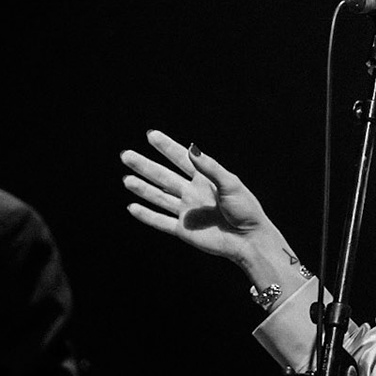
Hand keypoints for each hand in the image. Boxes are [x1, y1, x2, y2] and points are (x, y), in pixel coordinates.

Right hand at [121, 129, 284, 270]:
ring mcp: (186, 212)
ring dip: (142, 188)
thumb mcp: (230, 183)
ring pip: (159, 197)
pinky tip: (132, 207)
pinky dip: (146, 215)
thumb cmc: (245, 209)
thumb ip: (209, 167)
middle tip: (126, 155)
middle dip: (145, 166)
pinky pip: (160, 222)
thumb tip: (190, 148)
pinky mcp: (183, 231)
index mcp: (204, 179)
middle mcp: (192, 193)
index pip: (181, 158)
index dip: (166, 147)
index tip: (151, 135)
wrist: (249, 240)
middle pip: (163, 176)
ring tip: (126, 179)